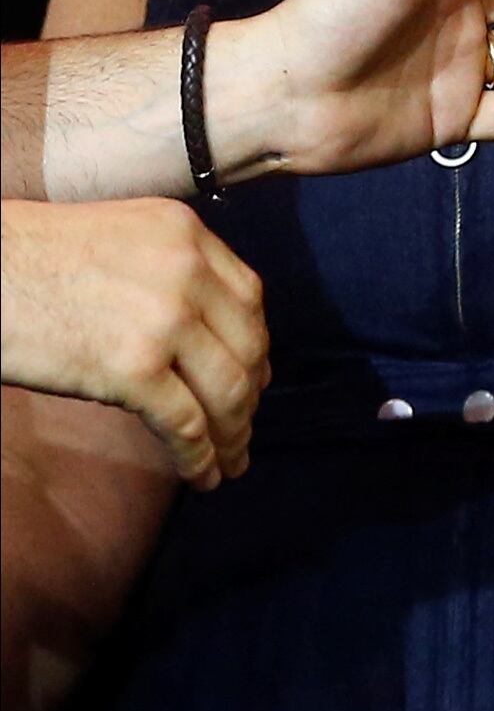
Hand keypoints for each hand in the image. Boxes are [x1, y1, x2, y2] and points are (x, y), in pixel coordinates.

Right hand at [0, 198, 267, 485]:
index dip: (255, 347)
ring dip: (234, 435)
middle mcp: (188, 270)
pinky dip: (201, 457)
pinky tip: (203, 475)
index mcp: (184, 234)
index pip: (248, 299)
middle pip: (248, 348)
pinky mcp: (133, 368)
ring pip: (228, 391)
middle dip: (250, 398)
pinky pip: (186, 424)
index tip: (254, 380)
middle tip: (243, 431)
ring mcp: (165, 319)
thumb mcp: (116, 240)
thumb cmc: (22, 260)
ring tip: (230, 463)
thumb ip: (164, 271)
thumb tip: (200, 334)